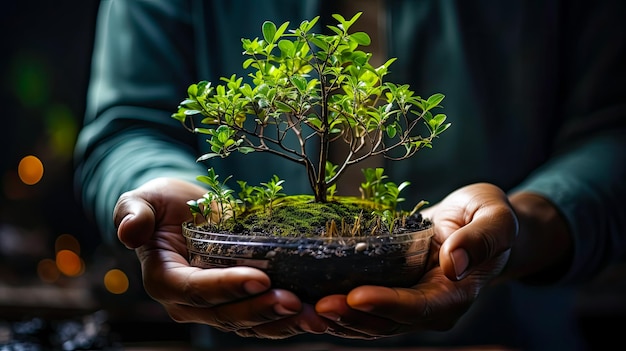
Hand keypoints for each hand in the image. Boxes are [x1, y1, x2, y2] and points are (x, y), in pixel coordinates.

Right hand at [113, 177, 328, 337]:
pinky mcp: (237, 305)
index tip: (261, 278)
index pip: (197, 289)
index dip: (228, 286)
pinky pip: (261, 321)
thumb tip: (130, 232)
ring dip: (281, 322)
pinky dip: (286, 321)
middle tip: (294, 301)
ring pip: (248, 323)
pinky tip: (312, 314)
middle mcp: (189, 303)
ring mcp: (214, 309)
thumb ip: (132, 213)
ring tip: (312, 315)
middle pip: (226, 314)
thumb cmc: (163, 205)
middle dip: (262, 309)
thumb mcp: (143, 200)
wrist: (184, 212)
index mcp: (165, 280)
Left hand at [315, 182, 517, 338]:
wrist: (477, 223)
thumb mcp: (496, 217)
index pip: (417, 307)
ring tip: (303, 305)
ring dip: (336, 316)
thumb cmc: (489, 217)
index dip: (386, 304)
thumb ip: (482, 239)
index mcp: (455, 294)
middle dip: (350, 316)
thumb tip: (454, 263)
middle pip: (385, 321)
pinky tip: (309, 295)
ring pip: (367, 320)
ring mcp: (407, 302)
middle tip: (316, 306)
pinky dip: (336, 304)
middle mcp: (429, 307)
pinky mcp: (390, 291)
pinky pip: (360, 305)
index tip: (356, 296)